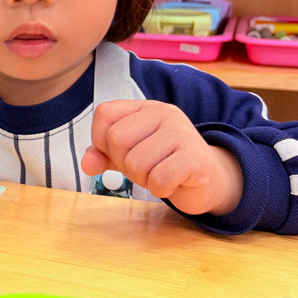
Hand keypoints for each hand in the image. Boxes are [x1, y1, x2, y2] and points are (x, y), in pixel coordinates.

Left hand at [80, 100, 243, 215]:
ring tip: (159, 174)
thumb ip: (104, 155)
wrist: (210, 179)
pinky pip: (158, 179)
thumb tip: (87, 163)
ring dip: (143, 179)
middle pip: (117, 139)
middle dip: (123, 163)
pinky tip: (171, 183)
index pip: (105, 114)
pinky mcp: (194, 158)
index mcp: (145, 108)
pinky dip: (160, 189)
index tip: (118, 154)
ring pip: (135, 162)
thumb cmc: (165, 163)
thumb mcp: (130, 154)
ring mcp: (182, 133)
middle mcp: (163, 114)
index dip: (101, 140)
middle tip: (144, 168)